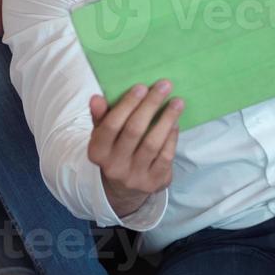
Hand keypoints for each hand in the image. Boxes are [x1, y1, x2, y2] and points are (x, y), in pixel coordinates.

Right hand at [88, 80, 181, 217]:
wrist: (125, 188)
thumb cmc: (114, 150)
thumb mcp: (102, 135)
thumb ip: (100, 116)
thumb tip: (96, 98)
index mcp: (97, 152)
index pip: (111, 125)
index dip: (127, 105)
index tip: (142, 87)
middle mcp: (114, 167)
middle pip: (134, 131)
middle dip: (150, 105)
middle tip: (164, 86)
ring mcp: (135, 176)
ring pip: (152, 144)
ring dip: (167, 119)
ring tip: (177, 101)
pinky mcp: (154, 182)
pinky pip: (165, 156)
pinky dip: (172, 137)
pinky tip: (175, 123)